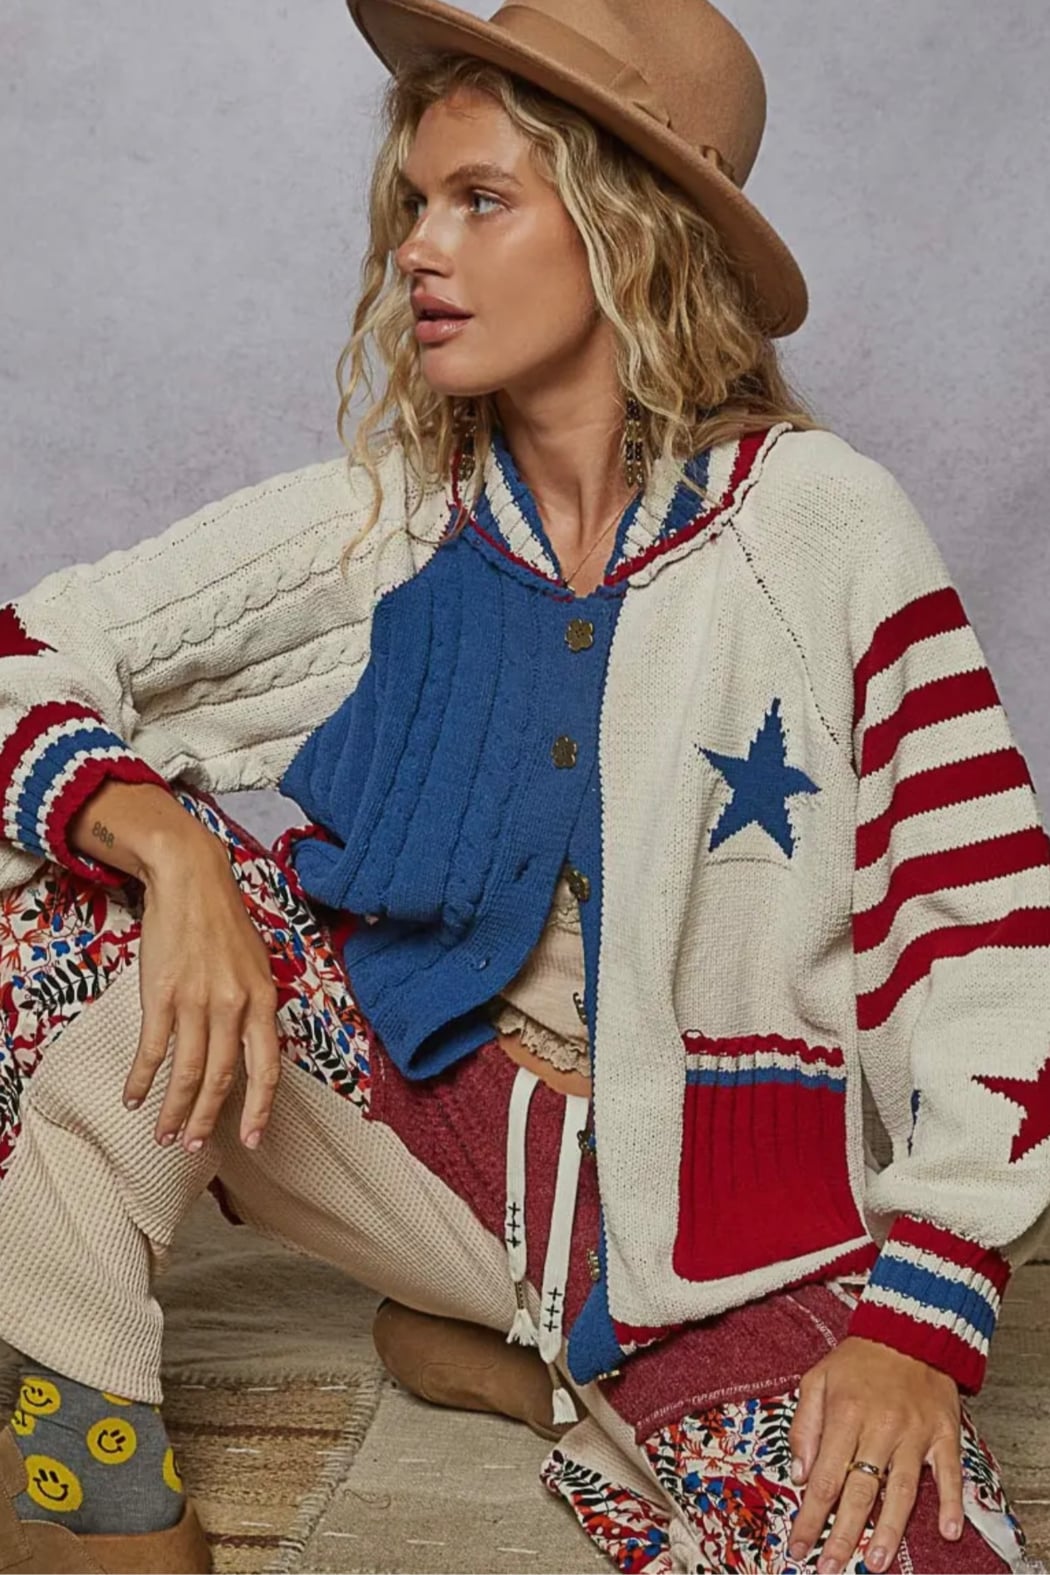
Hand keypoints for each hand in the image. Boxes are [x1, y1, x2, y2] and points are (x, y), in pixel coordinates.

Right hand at [121, 825, 281, 1152]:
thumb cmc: (224, 921)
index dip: (260, 1107)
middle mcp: (233, 1006)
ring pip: (187, 1072)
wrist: (191, 879)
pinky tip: (133, 1096)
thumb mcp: (257, 964)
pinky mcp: (161, 995)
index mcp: (263, 1000)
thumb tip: (253, 1047)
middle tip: (193, 1146)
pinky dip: (141, 1078)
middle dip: (208, 1119)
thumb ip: (256, 1006)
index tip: (254, 1138)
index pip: (266, 1067)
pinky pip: (152, 1049)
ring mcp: (195, 1002)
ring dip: (174, 1109)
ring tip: (164, 1134)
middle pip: (221, 1078)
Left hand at [787, 1335, 963, 1573]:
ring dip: (888, 1530)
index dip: (810, 1517)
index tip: (798, 1547)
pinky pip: (949, 1473)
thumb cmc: (858, 1360)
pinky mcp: (944, 1433)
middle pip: (859, 1492)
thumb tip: (797, 1473)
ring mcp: (915, 1432)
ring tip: (875, 1563)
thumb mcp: (816, 1379)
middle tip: (830, 1569)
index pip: (823, 1477)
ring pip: (901, 1490)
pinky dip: (950, 1503)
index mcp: (845, 1414)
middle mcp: (880, 1427)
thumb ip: (804, 1425)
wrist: (910, 1330)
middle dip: (842, 1536)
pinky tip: (948, 1532)